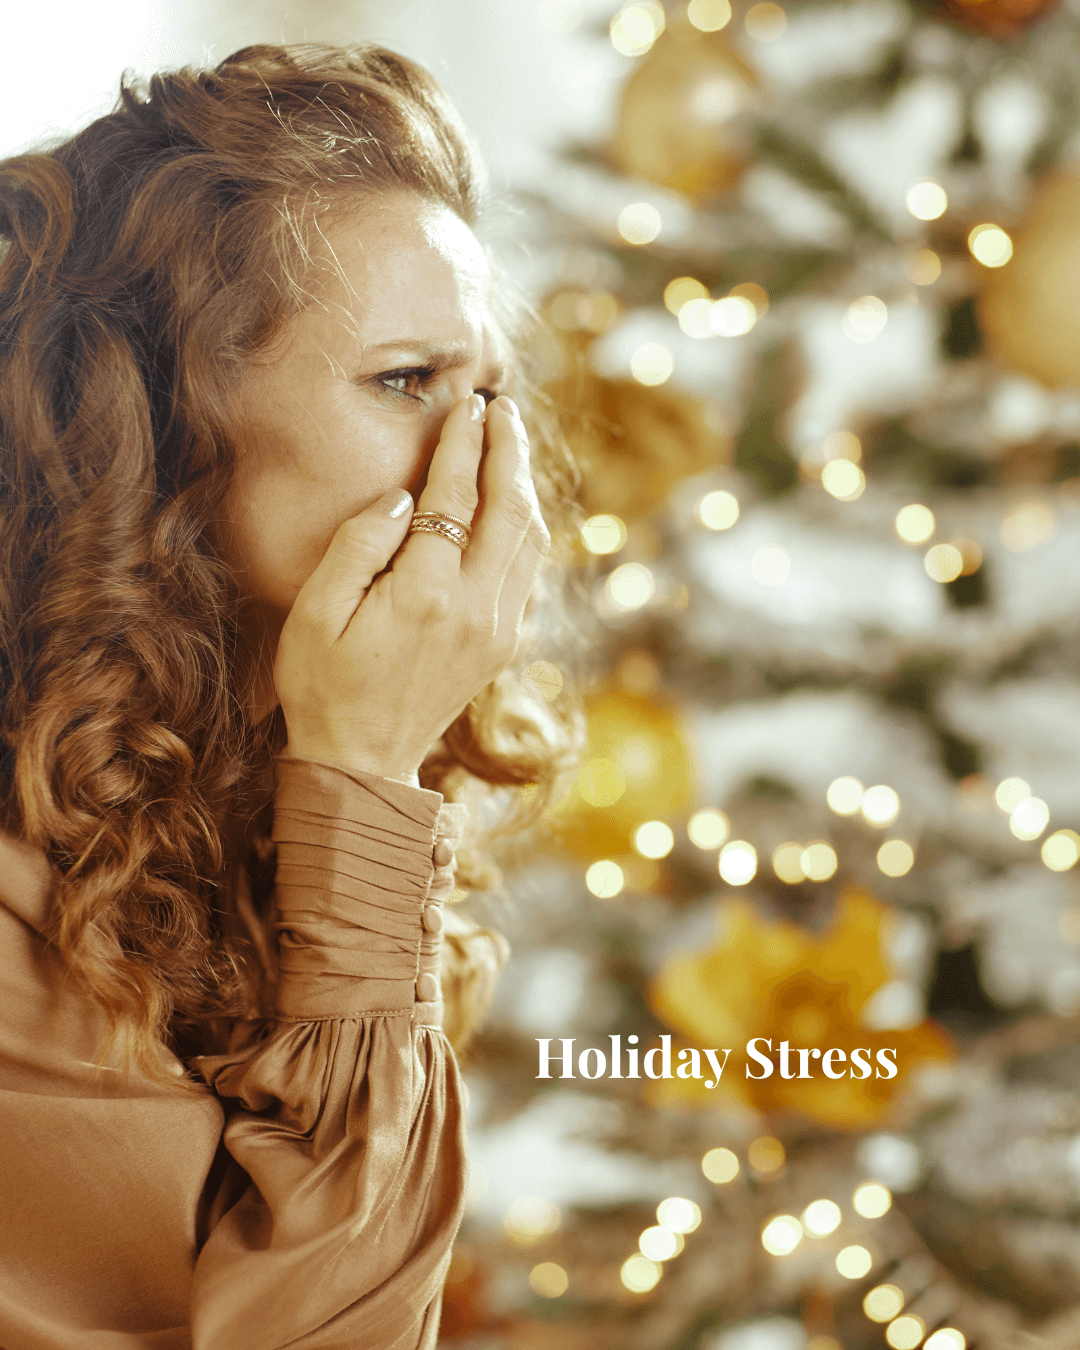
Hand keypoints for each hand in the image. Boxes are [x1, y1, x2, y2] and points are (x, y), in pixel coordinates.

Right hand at [273, 393, 549, 782]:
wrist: (362, 763)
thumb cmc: (323, 686)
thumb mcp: (315, 613)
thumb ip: (359, 545)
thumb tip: (404, 495)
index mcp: (426, 595)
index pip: (455, 497)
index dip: (463, 445)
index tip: (468, 405)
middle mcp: (475, 609)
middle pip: (510, 510)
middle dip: (509, 451)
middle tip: (502, 407)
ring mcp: (497, 629)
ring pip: (530, 540)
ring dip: (524, 485)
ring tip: (511, 443)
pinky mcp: (503, 645)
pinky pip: (527, 570)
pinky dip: (525, 526)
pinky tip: (510, 505)